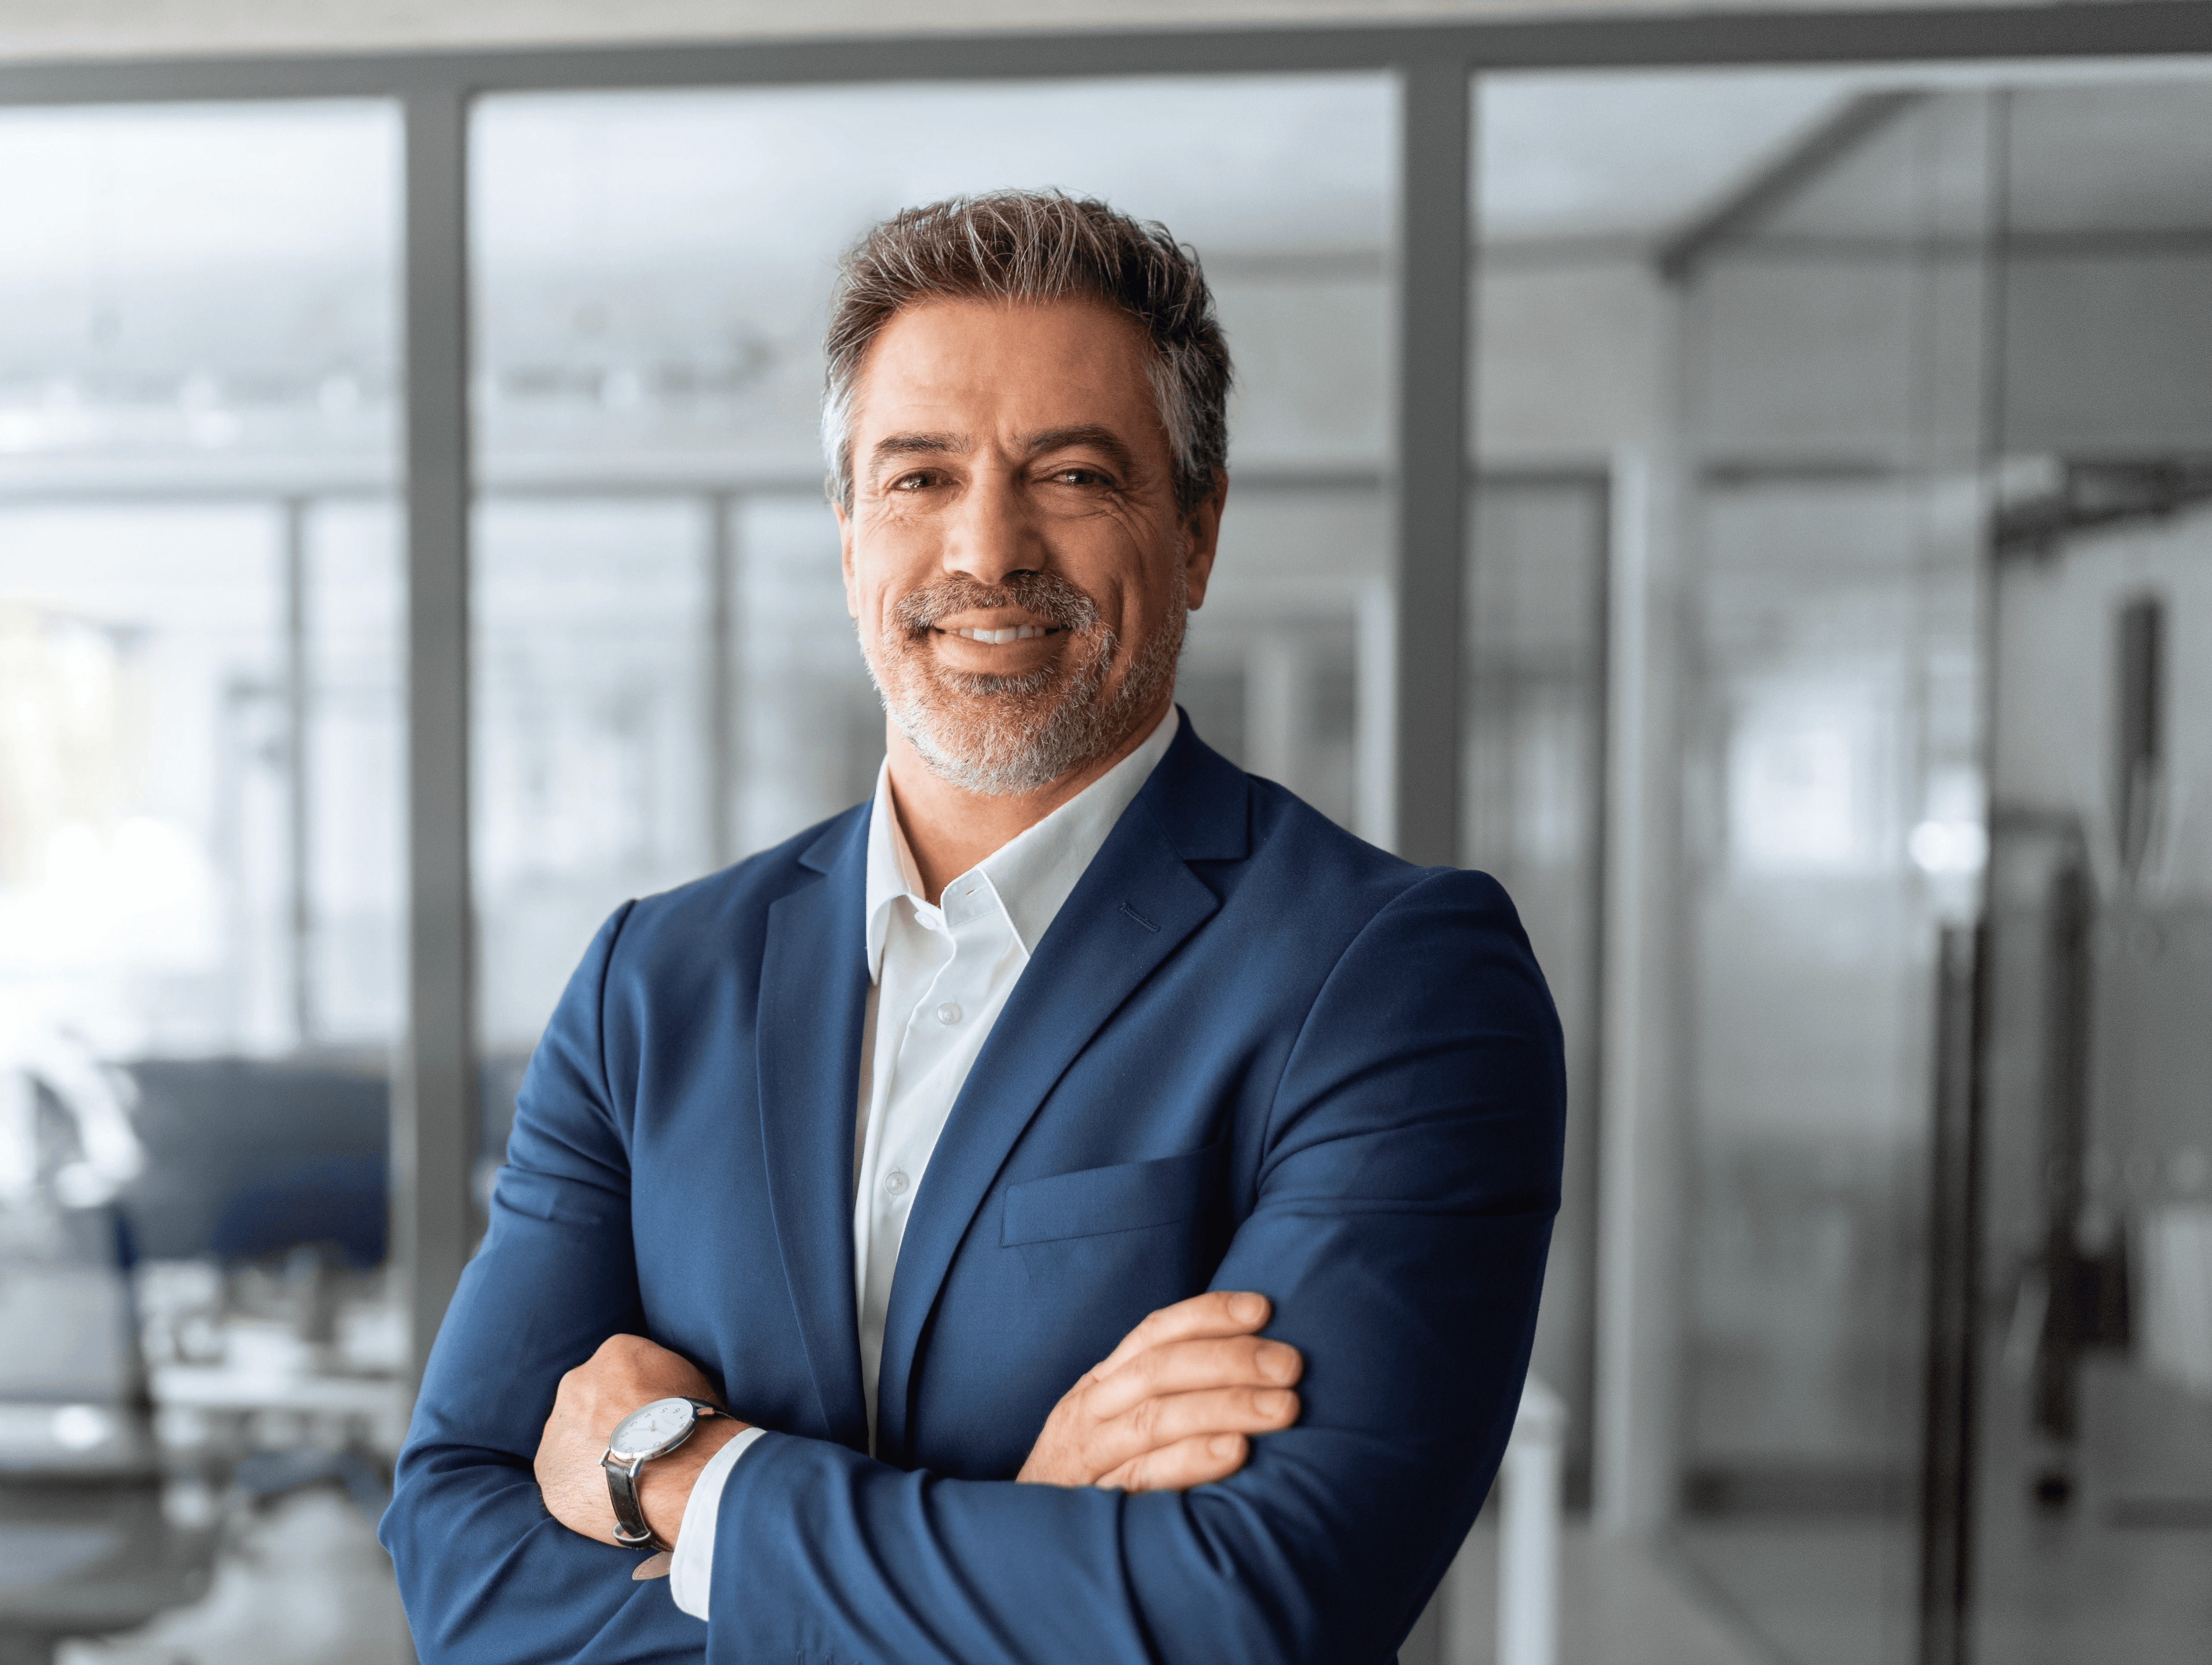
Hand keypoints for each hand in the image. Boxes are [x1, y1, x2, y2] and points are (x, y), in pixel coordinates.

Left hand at [535, 1334, 747, 1547]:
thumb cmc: (691, 1425)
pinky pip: (561, 1472)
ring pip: (570, 1435)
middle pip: (587, 1397)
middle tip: (633, 1443)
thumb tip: (654, 1387)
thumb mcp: (688, 1377)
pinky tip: (606, 1492)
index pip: (618, 1367)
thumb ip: (658, 1375)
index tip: (648, 1414)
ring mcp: (558, 1426)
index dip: (635, 1393)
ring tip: (621, 1472)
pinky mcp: (548, 1469)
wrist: (676, 1473)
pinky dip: (579, 1482)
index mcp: (613, 1353)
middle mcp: (576, 1382)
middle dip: (604, 1417)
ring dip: (588, 1449)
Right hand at [1017, 1291, 1301, 1492]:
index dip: (1207, 1314)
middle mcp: (1090, 1411)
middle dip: (1229, 1360)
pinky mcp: (1094, 1504)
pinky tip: (1235, 1452)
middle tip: (1290, 1365)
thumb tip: (1249, 1363)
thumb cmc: (1092, 1474)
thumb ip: (1161, 1394)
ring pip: (1155, 1418)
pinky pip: (1143, 1477)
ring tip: (1283, 1408)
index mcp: (1101, 1383)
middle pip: (1159, 1370)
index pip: (1153, 1333)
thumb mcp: (1113, 1421)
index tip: (1263, 1308)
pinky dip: (1190, 1460)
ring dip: (1224, 1406)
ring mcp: (1088, 1458)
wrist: (1020, 1545)